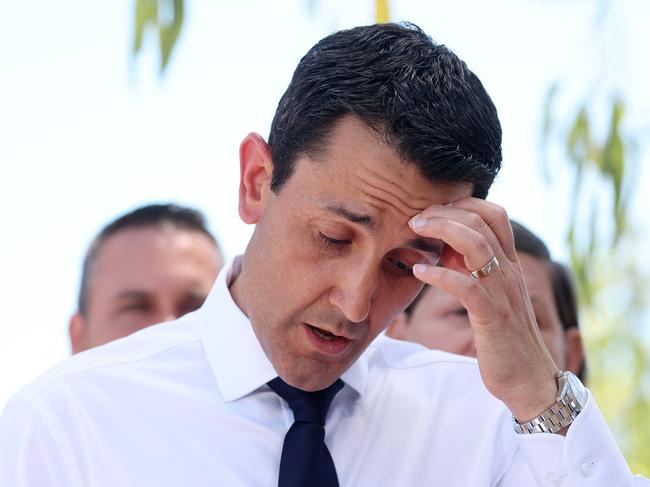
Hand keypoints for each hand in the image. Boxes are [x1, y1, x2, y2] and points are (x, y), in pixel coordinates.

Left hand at [409, 198, 558, 422]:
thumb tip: (445, 252)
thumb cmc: (504, 340)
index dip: (464, 204)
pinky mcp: (493, 317)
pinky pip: (467, 287)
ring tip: (415, 229)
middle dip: (445, 212)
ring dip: (442, 230)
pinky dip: (440, 275)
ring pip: (477, 245)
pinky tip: (419, 272)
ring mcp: (504, 293)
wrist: (530, 382)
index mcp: (511, 265)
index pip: (495, 215)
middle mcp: (510, 273)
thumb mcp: (491, 298)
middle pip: (482, 222)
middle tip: (416, 217)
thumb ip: (474, 273)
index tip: (435, 209)